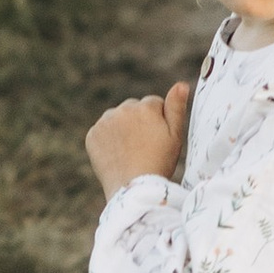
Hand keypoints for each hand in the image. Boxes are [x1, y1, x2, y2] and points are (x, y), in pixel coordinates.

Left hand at [85, 79, 190, 198]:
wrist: (133, 189)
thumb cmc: (159, 163)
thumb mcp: (175, 136)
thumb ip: (177, 108)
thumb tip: (181, 84)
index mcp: (146, 106)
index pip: (154, 104)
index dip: (159, 122)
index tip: (158, 140)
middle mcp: (123, 109)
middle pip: (133, 109)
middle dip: (138, 122)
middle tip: (144, 147)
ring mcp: (105, 122)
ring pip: (117, 119)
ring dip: (122, 129)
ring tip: (130, 152)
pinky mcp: (92, 135)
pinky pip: (102, 132)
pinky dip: (108, 140)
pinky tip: (117, 155)